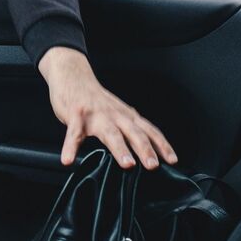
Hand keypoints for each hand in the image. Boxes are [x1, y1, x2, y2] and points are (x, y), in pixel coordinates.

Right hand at [38, 47, 177, 169]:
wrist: (73, 75)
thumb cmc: (96, 100)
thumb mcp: (117, 112)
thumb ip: (128, 130)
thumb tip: (144, 153)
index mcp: (127, 115)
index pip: (149, 130)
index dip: (162, 145)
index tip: (172, 160)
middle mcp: (115, 115)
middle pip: (134, 133)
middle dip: (145, 149)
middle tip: (153, 165)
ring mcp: (96, 115)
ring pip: (110, 133)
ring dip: (120, 148)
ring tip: (127, 164)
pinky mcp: (76, 115)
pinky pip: (73, 134)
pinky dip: (70, 147)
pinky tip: (68, 160)